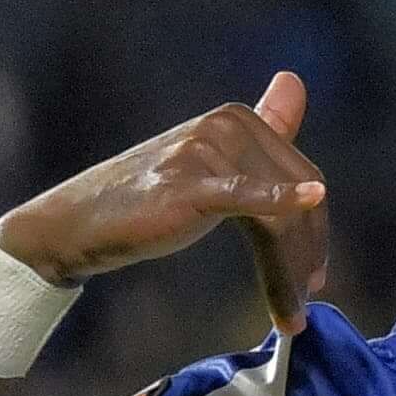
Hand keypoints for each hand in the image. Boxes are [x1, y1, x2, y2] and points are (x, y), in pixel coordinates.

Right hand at [0, 75, 327, 335]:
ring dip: (286, 273)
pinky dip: (280, 203)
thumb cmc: (149, 196)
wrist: (80, 221)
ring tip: (289, 317)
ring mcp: (207, 150)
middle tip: (299, 311)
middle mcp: (228, 125)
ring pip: (276, 219)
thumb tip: (294, 78)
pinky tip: (308, 202)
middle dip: (302, 259)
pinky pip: (246, 197)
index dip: (315, 232)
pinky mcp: (189, 183)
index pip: (303, 178)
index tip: (312, 278)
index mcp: (239, 120)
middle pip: (296, 201)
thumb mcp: (211, 162)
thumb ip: (261, 126)